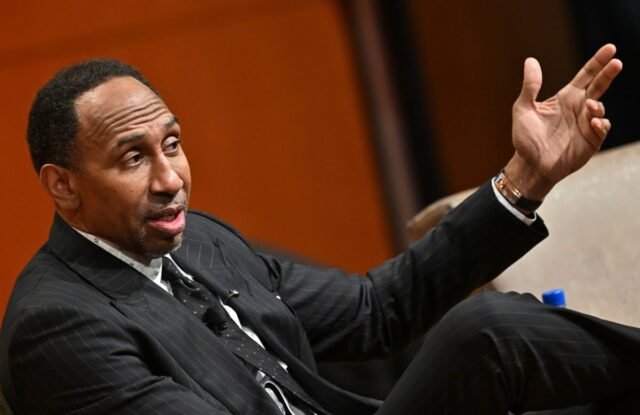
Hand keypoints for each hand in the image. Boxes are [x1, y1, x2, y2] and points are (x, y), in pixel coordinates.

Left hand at [505, 44, 622, 199]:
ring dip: (597, 105)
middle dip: (608, 74)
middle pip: (599, 86)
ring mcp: (586, 124)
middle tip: (616, 62)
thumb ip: (530, 86)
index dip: (598, 62)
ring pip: (601, 108)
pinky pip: (602, 128)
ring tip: (589, 106)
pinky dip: (600, 123)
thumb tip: (530, 60)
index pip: (586, 75)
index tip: (610, 48)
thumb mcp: (522, 109)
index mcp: (566, 98)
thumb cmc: (525, 138)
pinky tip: (592, 122)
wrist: (530, 165)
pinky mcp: (591, 141)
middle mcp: (579, 108)